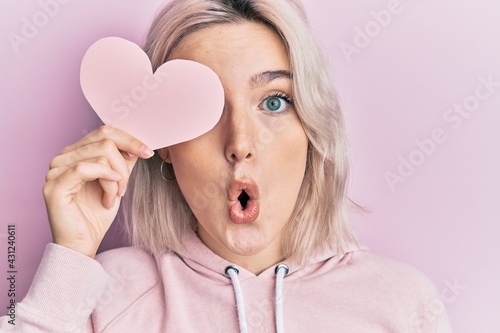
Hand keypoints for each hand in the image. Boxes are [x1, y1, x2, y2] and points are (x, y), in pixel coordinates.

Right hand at [42, 126, 153, 256]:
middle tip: (126, 186)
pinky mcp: (54, 185)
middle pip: (105, 140)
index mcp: (76, 152)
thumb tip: (137, 144)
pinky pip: (85, 169)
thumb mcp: (117, 181)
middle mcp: (63, 157)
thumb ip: (123, 161)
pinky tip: (111, 193)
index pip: (104, 131)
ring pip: (100, 154)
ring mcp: (55, 169)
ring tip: (114, 196)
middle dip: (124, 164)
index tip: (148, 152)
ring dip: (116, 178)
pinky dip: (105, 178)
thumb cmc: (98, 213)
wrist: (84, 242)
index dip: (129, 139)